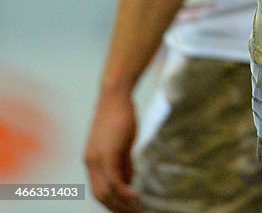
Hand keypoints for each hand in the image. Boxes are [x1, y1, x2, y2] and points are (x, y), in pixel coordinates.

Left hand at [84, 91, 141, 212]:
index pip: (99, 190)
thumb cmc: (120, 115)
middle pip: (100, 196)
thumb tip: (129, 180)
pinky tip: (136, 197)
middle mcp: (91, 163)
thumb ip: (124, 162)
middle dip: (117, 209)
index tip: (127, 209)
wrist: (115, 94)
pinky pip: (114, 181)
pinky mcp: (107, 154)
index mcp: (92, 161)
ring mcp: (97, 159)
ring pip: (106, 192)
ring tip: (137, 211)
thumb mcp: (121, 143)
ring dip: (122, 205)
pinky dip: (125, 192)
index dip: (112, 203)